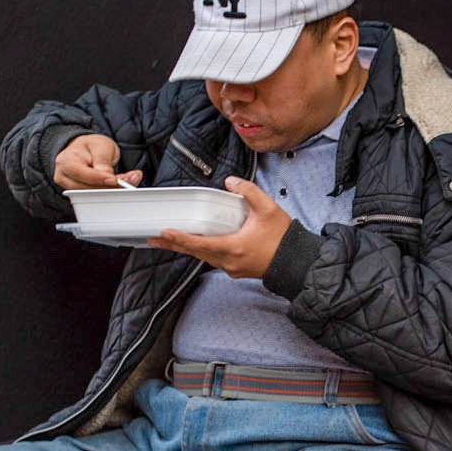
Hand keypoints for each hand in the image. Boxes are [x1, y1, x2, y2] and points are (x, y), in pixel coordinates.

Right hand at [53, 134, 128, 189]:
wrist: (85, 151)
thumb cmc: (90, 146)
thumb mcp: (100, 145)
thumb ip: (103, 159)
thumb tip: (107, 176)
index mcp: (65, 161)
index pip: (80, 173)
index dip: (97, 178)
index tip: (114, 179)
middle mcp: (65, 177)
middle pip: (87, 188)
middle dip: (111, 185)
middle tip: (131, 178)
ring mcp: (73, 189)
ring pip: (95, 195)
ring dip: (115, 189)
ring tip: (131, 178)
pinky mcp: (83, 195)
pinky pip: (99, 196)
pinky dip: (113, 191)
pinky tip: (125, 184)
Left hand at [152, 177, 291, 278]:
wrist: (295, 261)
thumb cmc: (283, 238)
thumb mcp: (269, 209)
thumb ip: (249, 191)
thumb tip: (230, 181)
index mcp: (234, 248)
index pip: (200, 244)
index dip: (181, 238)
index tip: (165, 232)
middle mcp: (228, 262)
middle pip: (195, 253)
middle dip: (174, 244)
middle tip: (155, 238)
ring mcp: (231, 268)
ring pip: (203, 258)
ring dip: (187, 249)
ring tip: (170, 240)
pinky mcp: (235, 269)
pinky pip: (213, 260)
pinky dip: (201, 252)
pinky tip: (195, 245)